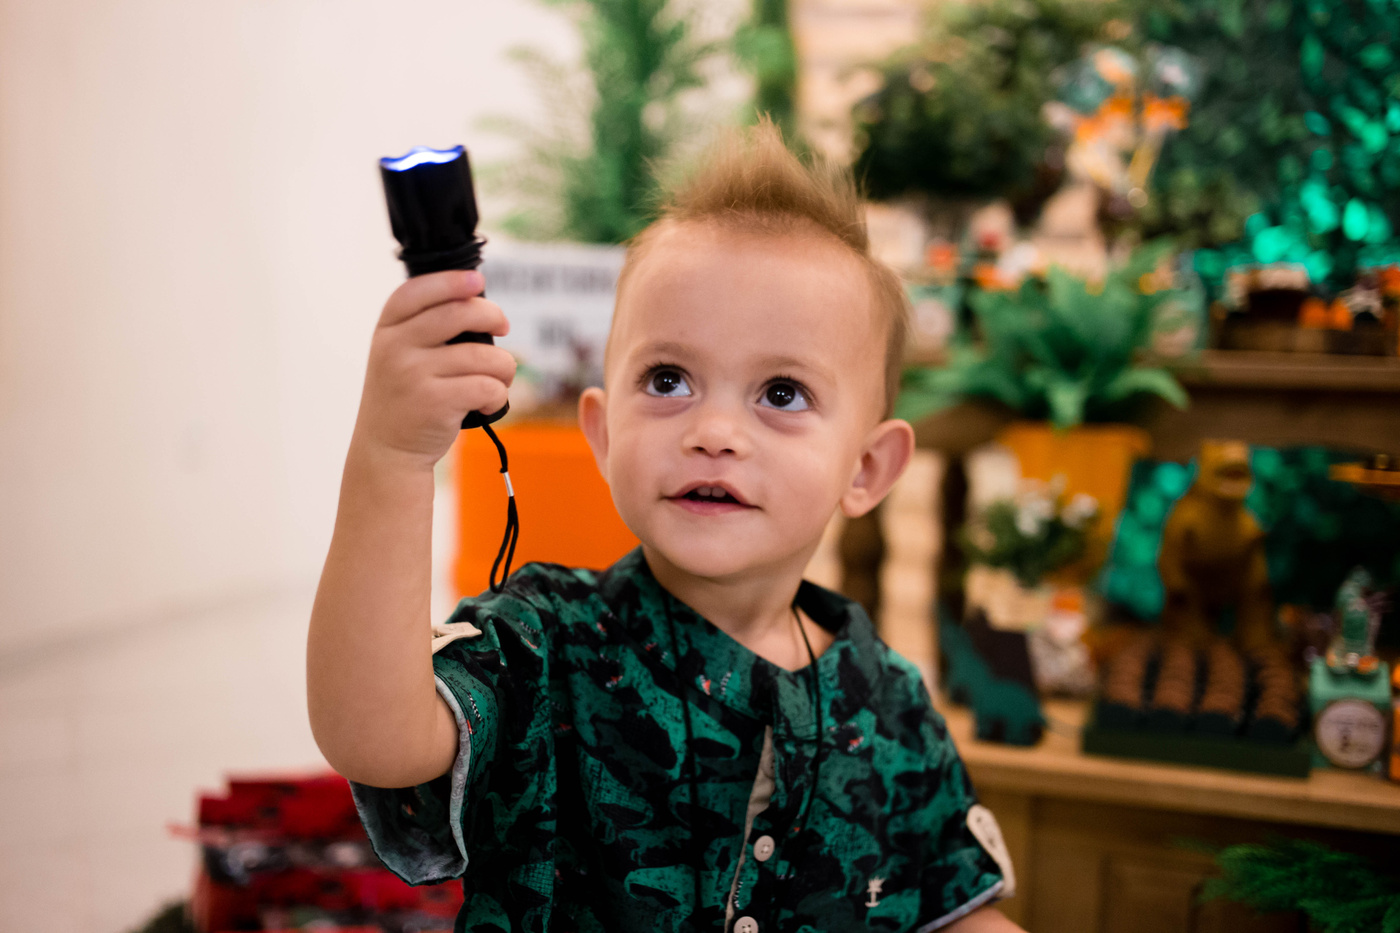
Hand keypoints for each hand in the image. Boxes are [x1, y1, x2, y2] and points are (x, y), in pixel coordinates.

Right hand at [352, 269, 515, 471]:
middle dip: (492, 315)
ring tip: (499, 378)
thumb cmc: (406, 396)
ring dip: (504, 366)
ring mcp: (413, 374)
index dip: (451, 281)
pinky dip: (498, 394)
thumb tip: (479, 301)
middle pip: (459, 312)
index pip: (418, 290)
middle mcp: (396, 347)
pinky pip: (487, 386)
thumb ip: (426, 327)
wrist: (387, 450)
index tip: (477, 281)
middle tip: (503, 327)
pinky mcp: (435, 402)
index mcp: (387, 329)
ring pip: (483, 355)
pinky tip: (488, 403)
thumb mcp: (400, 355)